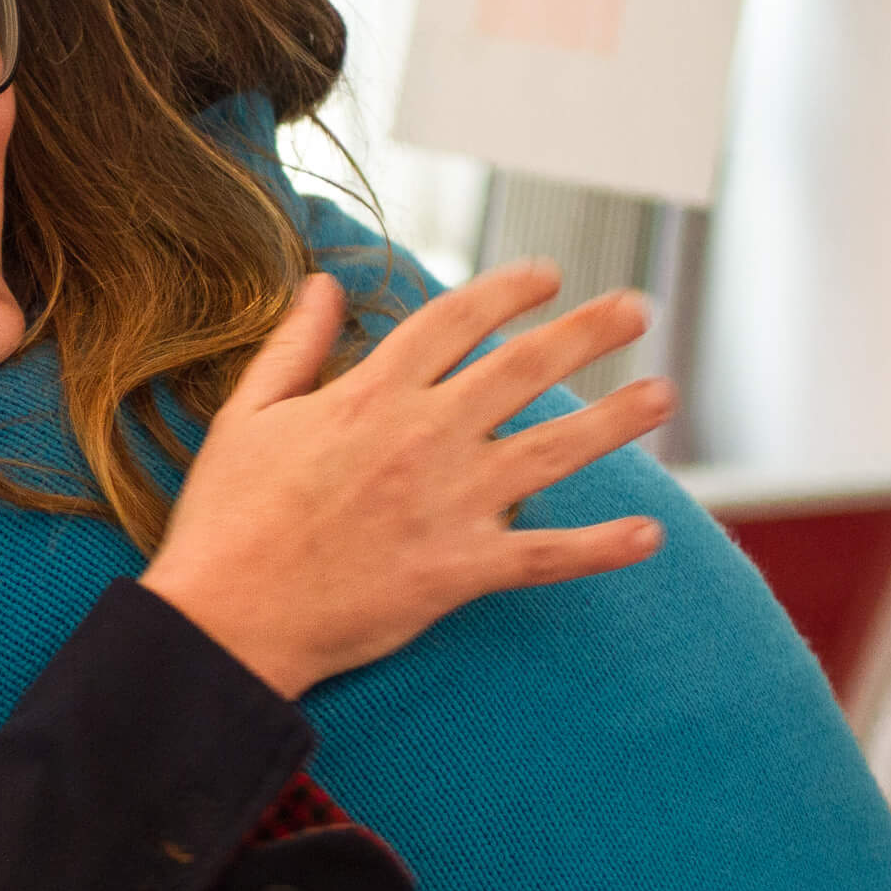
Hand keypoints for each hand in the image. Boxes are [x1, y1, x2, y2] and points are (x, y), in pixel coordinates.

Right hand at [141, 260, 671, 699]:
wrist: (228, 617)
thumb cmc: (227, 516)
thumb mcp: (245, 415)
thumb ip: (294, 346)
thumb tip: (323, 285)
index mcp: (369, 395)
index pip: (454, 321)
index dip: (507, 290)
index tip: (545, 273)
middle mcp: (422, 437)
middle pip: (522, 368)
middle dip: (587, 331)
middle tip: (637, 306)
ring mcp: (449, 504)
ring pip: (554, 449)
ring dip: (616, 420)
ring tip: (663, 395)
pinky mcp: (460, 569)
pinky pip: (547, 556)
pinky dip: (601, 549)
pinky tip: (649, 537)